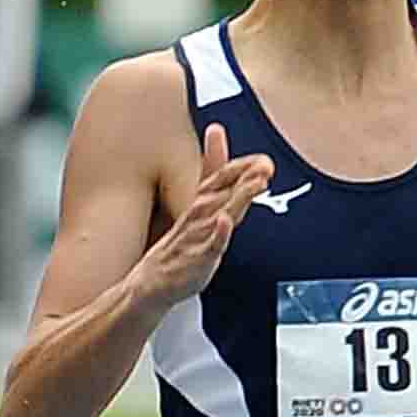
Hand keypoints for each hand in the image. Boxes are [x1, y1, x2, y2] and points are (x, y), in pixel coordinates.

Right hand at [134, 125, 273, 304]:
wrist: (150, 282)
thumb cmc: (181, 244)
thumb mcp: (200, 209)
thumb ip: (214, 175)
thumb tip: (217, 133)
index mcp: (200, 202)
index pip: (221, 177)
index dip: (242, 166)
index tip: (263, 159)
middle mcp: (197, 215)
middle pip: (221, 190)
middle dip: (244, 176)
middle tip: (265, 164)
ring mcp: (195, 236)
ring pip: (217, 213)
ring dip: (237, 197)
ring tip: (257, 183)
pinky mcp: (194, 260)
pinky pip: (207, 246)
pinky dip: (218, 233)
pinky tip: (225, 221)